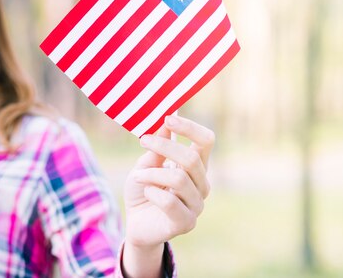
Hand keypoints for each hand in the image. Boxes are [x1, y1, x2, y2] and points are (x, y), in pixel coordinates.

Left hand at [123, 114, 214, 248]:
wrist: (136, 223)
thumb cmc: (143, 189)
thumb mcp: (145, 164)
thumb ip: (156, 149)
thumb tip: (164, 123)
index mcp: (196, 166)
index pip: (206, 141)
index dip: (190, 127)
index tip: (167, 118)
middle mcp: (201, 184)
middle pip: (191, 158)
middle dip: (164, 146)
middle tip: (142, 140)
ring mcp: (197, 204)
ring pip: (179, 178)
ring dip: (152, 173)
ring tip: (137, 176)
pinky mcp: (186, 222)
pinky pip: (170, 201)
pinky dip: (152, 192)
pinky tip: (147, 193)